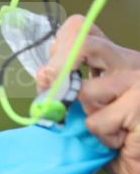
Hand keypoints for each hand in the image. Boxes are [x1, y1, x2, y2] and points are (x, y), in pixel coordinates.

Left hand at [35, 15, 139, 173]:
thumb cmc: (117, 143)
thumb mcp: (85, 112)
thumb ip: (67, 91)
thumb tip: (43, 75)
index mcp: (114, 59)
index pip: (81, 30)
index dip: (59, 47)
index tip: (50, 73)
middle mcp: (128, 62)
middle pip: (83, 42)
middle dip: (60, 70)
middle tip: (56, 95)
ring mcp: (136, 79)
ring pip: (85, 91)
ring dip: (86, 119)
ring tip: (109, 130)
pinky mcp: (138, 102)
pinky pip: (95, 120)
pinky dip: (100, 137)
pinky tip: (120, 140)